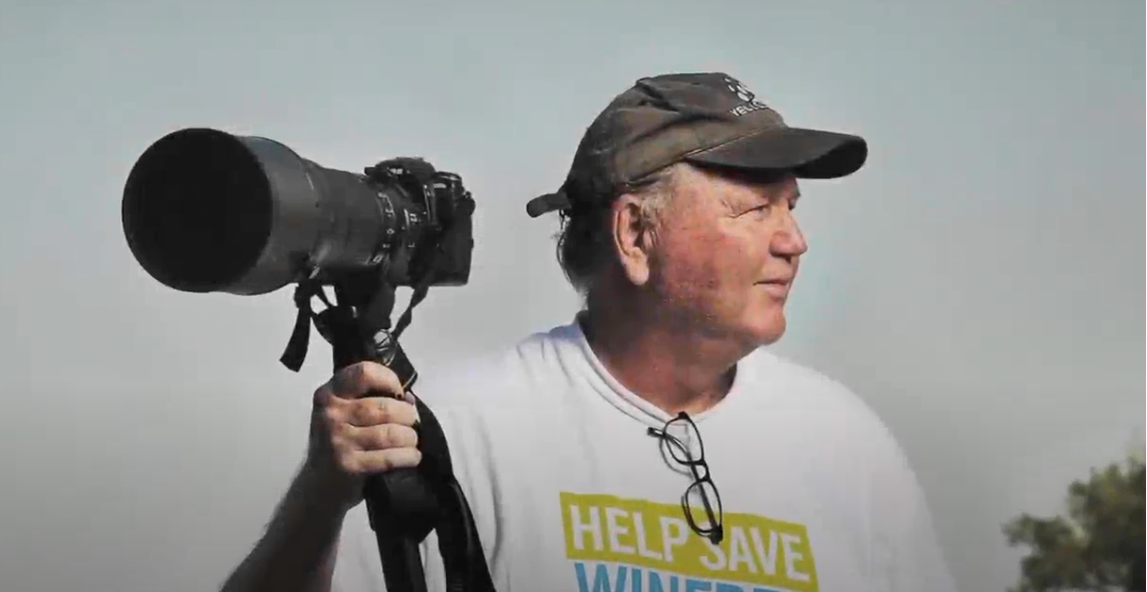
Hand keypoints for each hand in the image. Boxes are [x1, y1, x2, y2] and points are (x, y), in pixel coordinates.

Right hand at [304, 361, 421, 510]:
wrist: (317, 486)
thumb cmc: (338, 444)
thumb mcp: (344, 415)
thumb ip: (371, 400)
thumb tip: (410, 400)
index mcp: (329, 394)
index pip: (364, 373)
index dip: (389, 379)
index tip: (399, 393)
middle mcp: (330, 414)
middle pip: (385, 407)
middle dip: (408, 416)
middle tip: (411, 424)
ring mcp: (338, 440)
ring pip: (391, 433)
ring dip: (410, 438)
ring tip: (411, 442)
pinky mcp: (348, 465)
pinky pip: (390, 457)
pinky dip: (408, 456)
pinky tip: (412, 457)